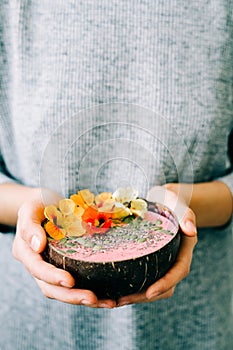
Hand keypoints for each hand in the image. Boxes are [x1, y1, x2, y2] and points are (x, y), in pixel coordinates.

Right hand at [12, 188, 115, 307]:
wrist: (46, 203)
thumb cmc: (39, 203)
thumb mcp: (30, 208)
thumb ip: (30, 225)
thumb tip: (37, 246)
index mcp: (25, 251)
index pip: (37, 268)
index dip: (52, 276)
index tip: (70, 281)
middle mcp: (36, 263)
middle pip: (50, 287)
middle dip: (71, 296)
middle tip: (92, 298)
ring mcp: (50, 267)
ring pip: (62, 291)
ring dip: (82, 299)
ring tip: (106, 302)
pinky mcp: (64, 267)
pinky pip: (75, 284)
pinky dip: (90, 290)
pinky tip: (108, 296)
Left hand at [117, 185, 196, 305]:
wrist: (163, 200)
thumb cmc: (170, 201)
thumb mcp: (178, 203)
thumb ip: (186, 215)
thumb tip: (191, 231)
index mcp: (184, 248)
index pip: (179, 270)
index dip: (166, 283)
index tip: (149, 293)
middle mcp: (175, 259)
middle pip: (166, 286)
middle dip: (146, 297)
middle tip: (123, 300)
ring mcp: (163, 262)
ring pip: (154, 286)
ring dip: (136, 295)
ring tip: (115, 299)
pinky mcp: (151, 261)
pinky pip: (144, 278)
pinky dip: (132, 285)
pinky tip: (115, 287)